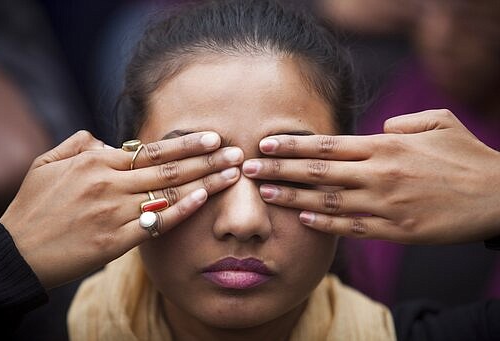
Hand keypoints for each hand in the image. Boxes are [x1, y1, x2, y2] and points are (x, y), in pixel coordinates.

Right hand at [0, 130, 242, 287]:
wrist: (18, 252)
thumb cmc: (34, 207)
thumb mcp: (47, 164)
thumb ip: (78, 144)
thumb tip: (105, 140)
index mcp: (96, 161)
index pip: (151, 149)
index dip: (185, 144)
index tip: (212, 138)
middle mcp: (109, 183)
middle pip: (168, 167)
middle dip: (207, 158)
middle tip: (237, 151)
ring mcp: (114, 211)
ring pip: (168, 192)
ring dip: (205, 181)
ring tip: (233, 173)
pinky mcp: (116, 240)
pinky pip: (157, 222)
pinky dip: (182, 210)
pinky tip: (205, 199)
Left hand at [242, 109, 499, 243]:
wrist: (498, 196)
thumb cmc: (466, 156)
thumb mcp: (437, 123)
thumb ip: (401, 123)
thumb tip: (376, 131)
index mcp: (385, 147)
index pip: (327, 144)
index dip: (293, 144)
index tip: (266, 143)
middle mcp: (379, 175)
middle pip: (318, 171)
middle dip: (280, 168)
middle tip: (250, 167)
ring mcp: (385, 205)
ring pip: (327, 201)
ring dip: (292, 196)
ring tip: (265, 193)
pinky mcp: (394, 229)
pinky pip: (350, 227)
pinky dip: (323, 223)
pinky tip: (302, 217)